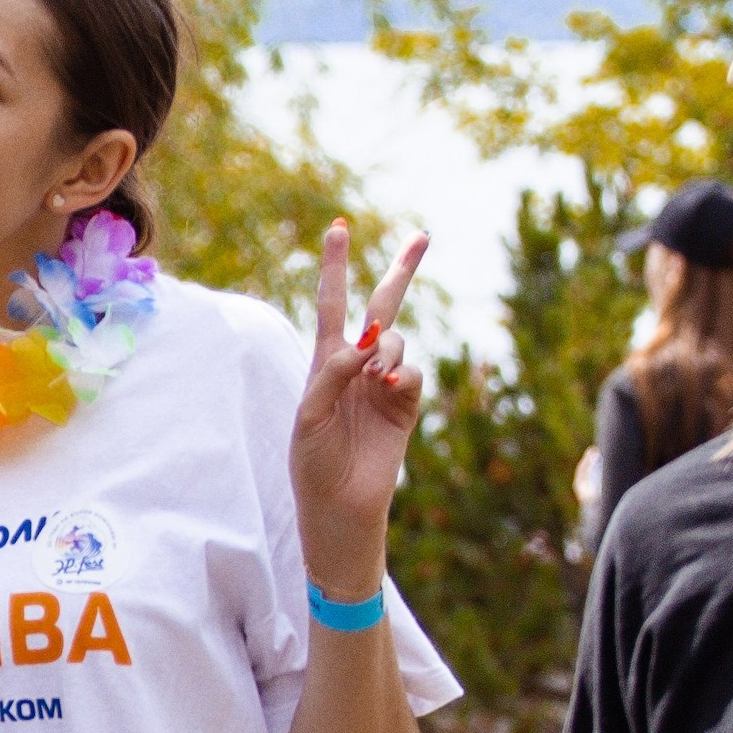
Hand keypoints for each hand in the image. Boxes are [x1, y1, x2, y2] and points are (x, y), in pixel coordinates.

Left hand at [290, 221, 429, 597]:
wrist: (340, 506)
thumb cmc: (314, 464)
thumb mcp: (309, 416)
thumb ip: (330, 374)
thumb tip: (365, 345)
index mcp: (325, 362)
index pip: (332, 303)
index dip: (335, 266)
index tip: (338, 227)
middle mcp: (357, 366)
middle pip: (383, 306)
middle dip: (402, 271)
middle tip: (423, 235)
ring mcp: (384, 383)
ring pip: (396, 340)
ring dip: (385, 350)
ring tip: (371, 379)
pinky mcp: (405, 405)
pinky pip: (411, 373)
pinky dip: (400, 375)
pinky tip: (387, 388)